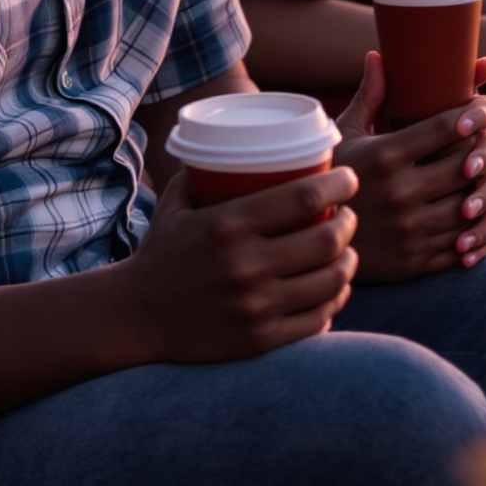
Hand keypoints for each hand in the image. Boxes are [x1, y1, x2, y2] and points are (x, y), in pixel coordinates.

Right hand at [122, 166, 357, 362]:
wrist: (135, 317)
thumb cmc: (161, 255)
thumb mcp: (176, 206)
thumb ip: (203, 175)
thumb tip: (232, 146)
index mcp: (228, 225)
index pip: (303, 197)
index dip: (339, 185)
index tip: (350, 179)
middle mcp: (246, 265)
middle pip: (326, 240)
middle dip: (349, 224)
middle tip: (350, 216)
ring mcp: (256, 306)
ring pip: (330, 282)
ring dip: (349, 264)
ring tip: (349, 253)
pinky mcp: (261, 340)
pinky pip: (317, 320)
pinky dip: (334, 302)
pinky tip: (335, 290)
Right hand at [336, 54, 485, 277]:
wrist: (310, 244)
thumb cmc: (332, 178)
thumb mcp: (344, 137)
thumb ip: (369, 99)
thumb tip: (377, 56)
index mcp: (384, 156)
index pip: (444, 127)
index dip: (474, 113)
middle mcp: (400, 193)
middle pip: (466, 163)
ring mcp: (410, 230)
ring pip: (473, 204)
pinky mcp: (417, 262)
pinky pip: (467, 241)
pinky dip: (481, 225)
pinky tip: (479, 209)